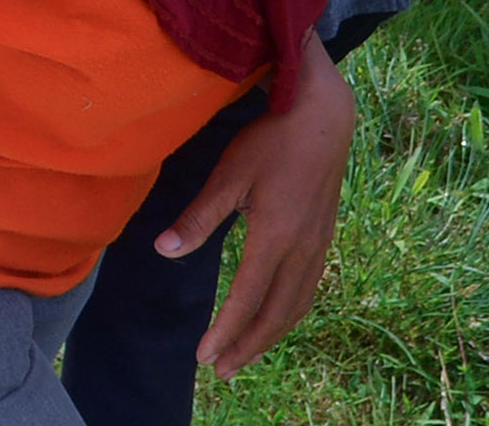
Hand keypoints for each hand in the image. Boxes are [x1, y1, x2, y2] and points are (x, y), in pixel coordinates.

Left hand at [163, 32, 352, 379]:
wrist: (324, 117)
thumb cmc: (271, 141)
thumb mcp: (228, 175)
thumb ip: (198, 218)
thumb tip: (164, 251)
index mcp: (276, 237)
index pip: (246, 297)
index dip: (225, 331)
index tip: (204, 356)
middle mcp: (302, 249)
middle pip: (276, 314)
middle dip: (247, 346)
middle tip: (221, 370)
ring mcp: (318, 244)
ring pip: (296, 305)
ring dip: (269, 334)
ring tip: (244, 354)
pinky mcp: (324, 236)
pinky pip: (308, 289)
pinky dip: (288, 313)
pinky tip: (275, 317)